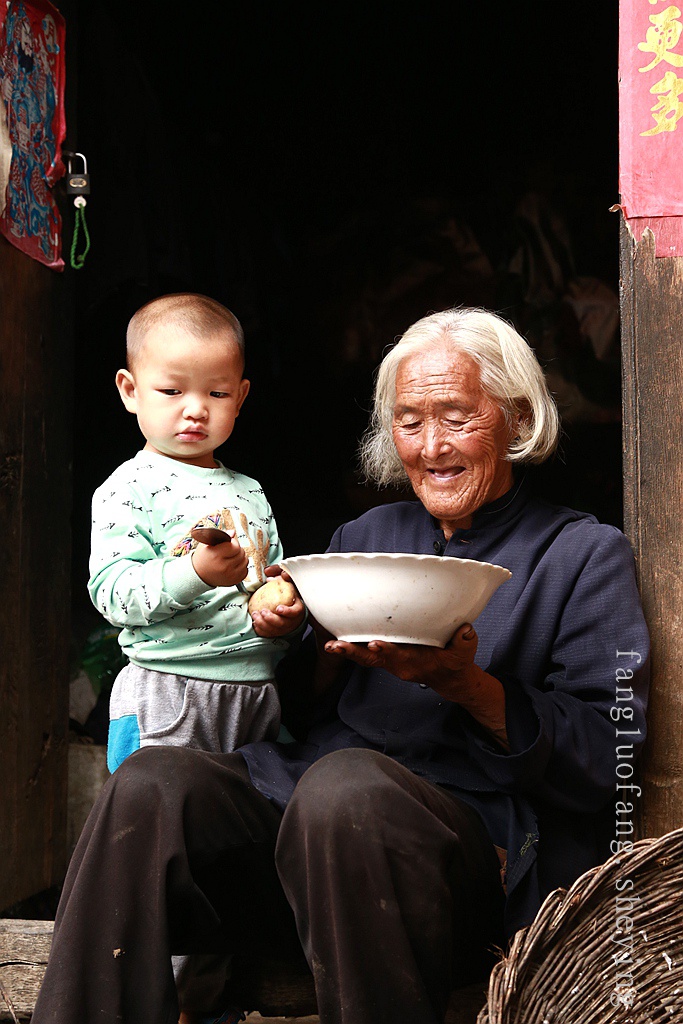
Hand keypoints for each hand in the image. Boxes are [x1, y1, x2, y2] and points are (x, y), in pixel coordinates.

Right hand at [191, 530, 249, 587]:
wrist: (199, 574)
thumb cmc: (203, 558)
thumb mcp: (207, 544)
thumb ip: (221, 536)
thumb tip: (233, 532)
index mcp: (216, 556)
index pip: (235, 546)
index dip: (233, 543)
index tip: (228, 544)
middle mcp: (224, 567)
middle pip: (241, 553)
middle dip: (237, 550)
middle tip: (229, 551)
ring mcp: (230, 575)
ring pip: (245, 561)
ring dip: (240, 558)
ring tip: (231, 558)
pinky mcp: (234, 581)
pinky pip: (246, 570)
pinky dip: (241, 567)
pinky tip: (233, 565)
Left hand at [250, 564, 305, 636]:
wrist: (290, 606)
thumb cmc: (288, 593)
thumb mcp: (286, 583)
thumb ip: (278, 576)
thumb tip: (268, 573)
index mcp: (298, 608)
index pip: (295, 612)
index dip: (287, 611)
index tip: (278, 608)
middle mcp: (293, 620)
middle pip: (283, 623)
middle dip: (271, 619)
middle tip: (262, 611)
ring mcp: (285, 628)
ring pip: (275, 630)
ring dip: (263, 624)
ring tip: (255, 615)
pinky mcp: (278, 632)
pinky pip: (269, 634)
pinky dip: (261, 630)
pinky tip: (255, 623)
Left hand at [324, 623, 507, 744]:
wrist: (450, 679)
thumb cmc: (456, 663)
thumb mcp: (464, 654)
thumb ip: (465, 642)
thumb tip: (465, 630)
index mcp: (415, 663)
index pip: (398, 657)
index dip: (387, 650)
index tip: (375, 643)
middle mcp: (398, 664)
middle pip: (372, 659)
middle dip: (353, 653)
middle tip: (336, 646)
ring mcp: (390, 661)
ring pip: (364, 657)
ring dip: (346, 650)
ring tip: (329, 646)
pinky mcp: (386, 656)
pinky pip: (365, 653)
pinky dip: (350, 647)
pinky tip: (334, 639)